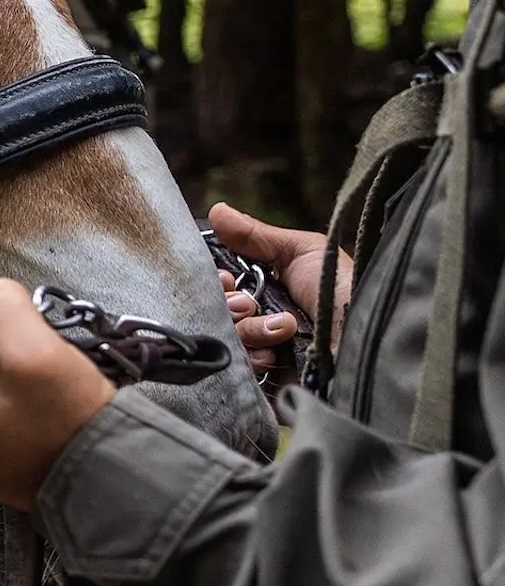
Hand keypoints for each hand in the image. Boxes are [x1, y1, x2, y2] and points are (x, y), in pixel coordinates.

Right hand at [208, 202, 345, 368]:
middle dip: (231, 305)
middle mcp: (261, 314)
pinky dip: (256, 357)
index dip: (216, 280)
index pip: (222, 281)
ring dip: (251, 330)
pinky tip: (279, 353)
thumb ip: (256, 235)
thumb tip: (216, 210)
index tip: (226, 279)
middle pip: (218, 309)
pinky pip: (239, 366)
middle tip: (250, 304)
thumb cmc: (342, 289)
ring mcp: (264, 347)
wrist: (367, 339)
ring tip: (284, 328)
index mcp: (267, 284)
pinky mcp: (267, 375)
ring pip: (227, 338)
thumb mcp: (302, 251)